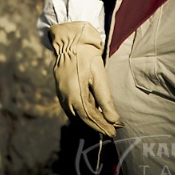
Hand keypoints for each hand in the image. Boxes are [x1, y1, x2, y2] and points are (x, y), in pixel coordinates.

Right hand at [48, 21, 121, 136]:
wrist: (69, 42)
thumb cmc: (86, 56)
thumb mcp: (99, 76)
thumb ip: (105, 99)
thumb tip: (114, 120)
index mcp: (76, 95)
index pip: (91, 117)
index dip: (103, 126)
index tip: (114, 133)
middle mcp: (66, 98)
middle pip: (83, 119)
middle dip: (97, 126)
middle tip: (111, 131)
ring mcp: (61, 95)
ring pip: (76, 115)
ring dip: (89, 120)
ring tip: (103, 123)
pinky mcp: (60, 91)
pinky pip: (71, 108)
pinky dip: (81, 113)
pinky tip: (90, 112)